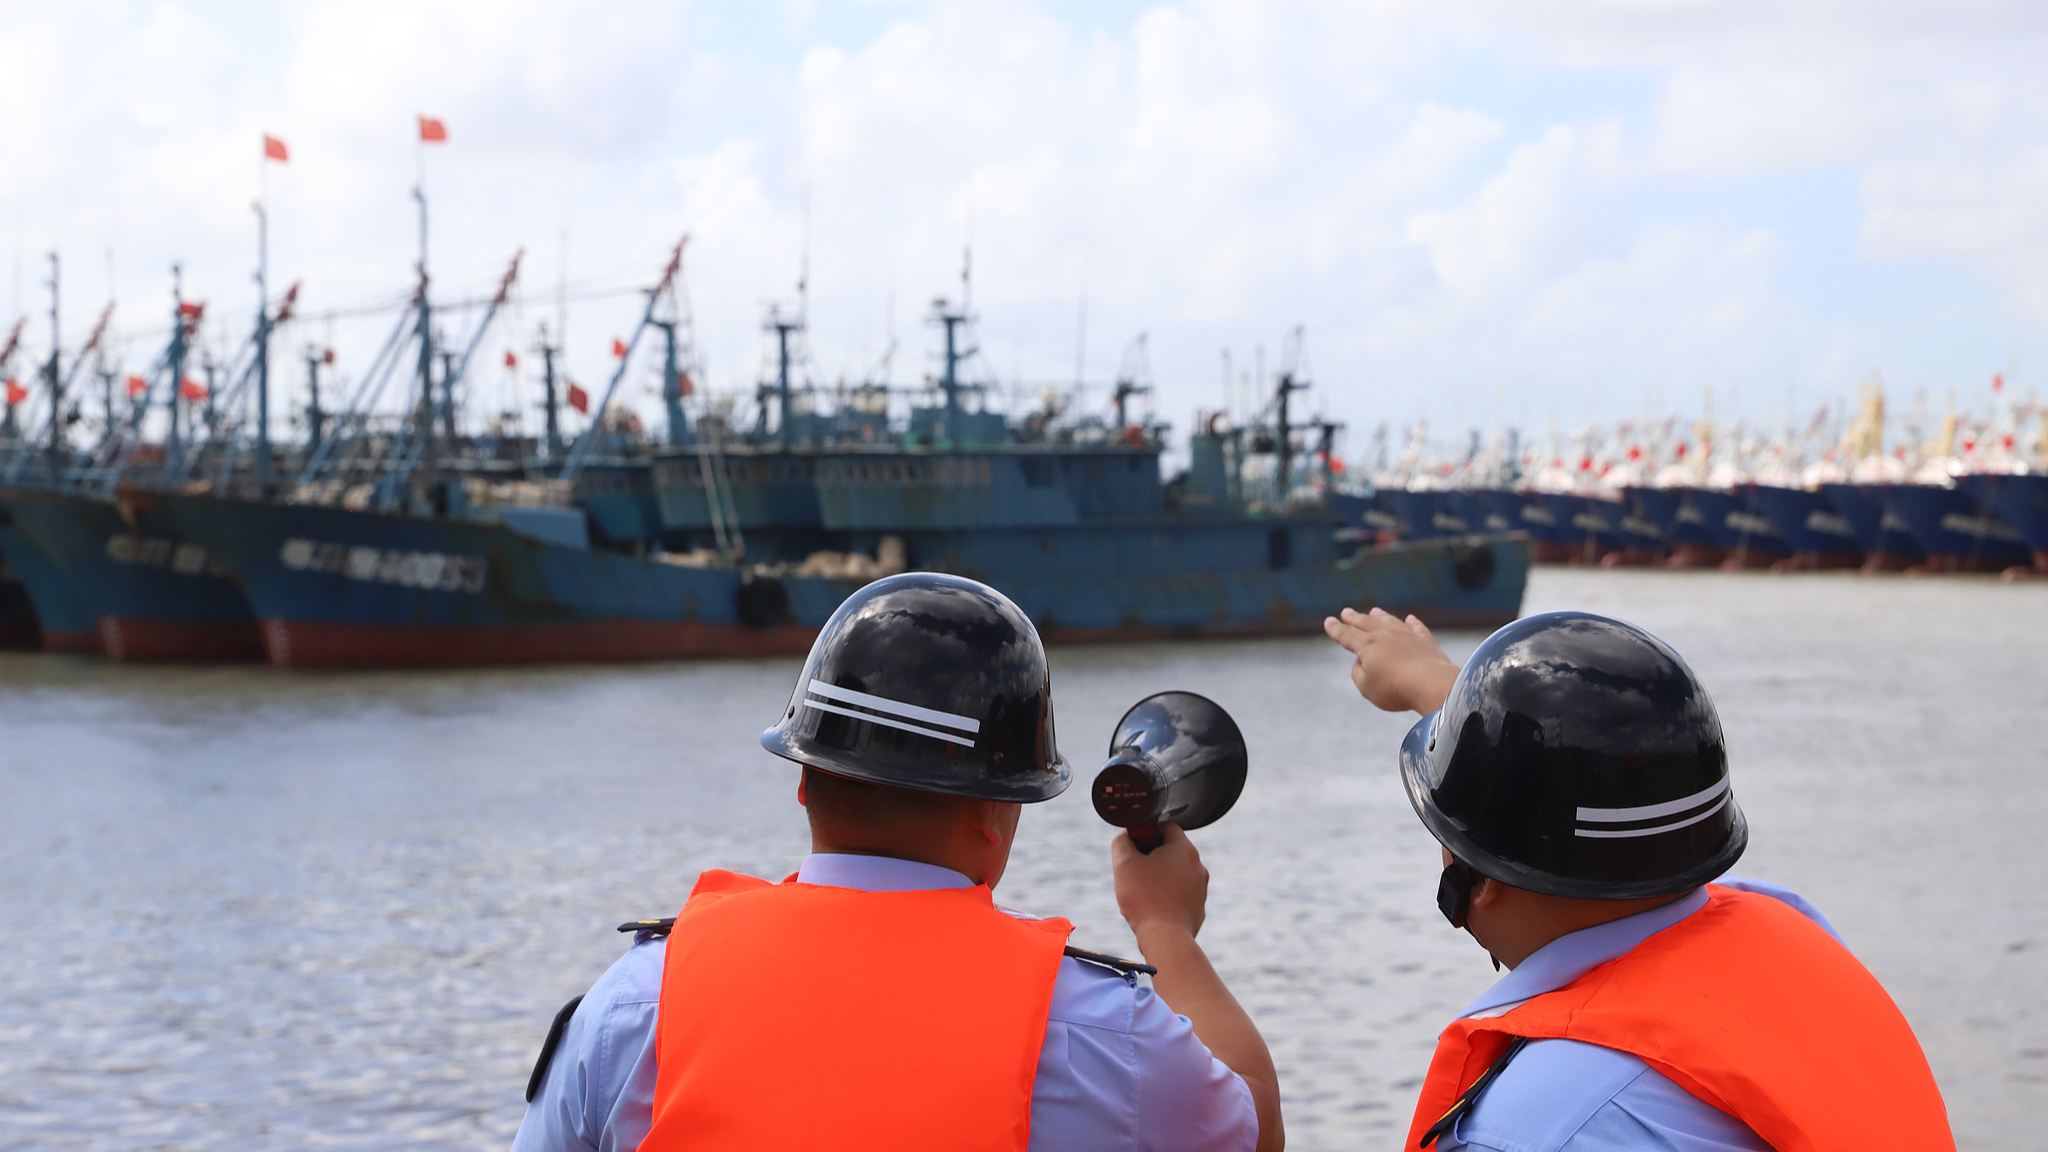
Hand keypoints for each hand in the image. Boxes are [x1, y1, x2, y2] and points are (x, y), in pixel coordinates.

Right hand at [1112, 824, 1206, 942]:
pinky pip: (1179, 894)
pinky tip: (1153, 907)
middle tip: (1135, 872)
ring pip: (1175, 874)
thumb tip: (1125, 836)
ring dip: (1159, 878)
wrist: (1165, 938)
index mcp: (1184, 849)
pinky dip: (1167, 896)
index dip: (1146, 834)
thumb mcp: (1124, 864)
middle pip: (1171, 851)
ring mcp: (1201, 888)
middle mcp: (1198, 866)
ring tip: (1143, 892)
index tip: (1134, 848)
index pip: (1166, 827)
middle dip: (1152, 858)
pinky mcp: (1198, 907)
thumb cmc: (1145, 899)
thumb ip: (1122, 842)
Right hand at [1323, 606, 1460, 714]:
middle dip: (1354, 618)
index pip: (1347, 635)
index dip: (1336, 629)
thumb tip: (1361, 662)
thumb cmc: (1395, 689)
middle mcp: (1385, 636)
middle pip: (1366, 623)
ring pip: (1390, 621)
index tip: (1329, 622)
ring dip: (1380, 616)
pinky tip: (1410, 619)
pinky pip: (1417, 628)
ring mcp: (1407, 636)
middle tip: (1346, 612)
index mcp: (1367, 646)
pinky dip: (1413, 623)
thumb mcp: (1366, 687)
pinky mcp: (1426, 642)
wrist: (1430, 683)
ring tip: (1374, 611)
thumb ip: (1358, 673)